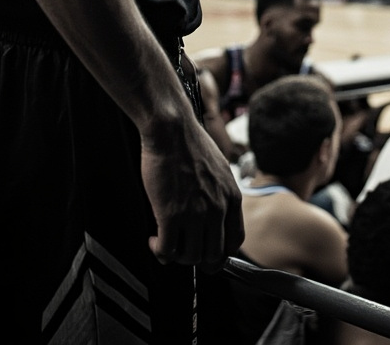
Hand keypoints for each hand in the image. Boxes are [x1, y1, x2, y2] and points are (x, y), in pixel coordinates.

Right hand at [141, 112, 244, 268]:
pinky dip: (160, 252)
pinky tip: (153, 240)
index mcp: (232, 198)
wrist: (172, 131)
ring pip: (190, 258)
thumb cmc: (191, 146)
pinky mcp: (171, 215)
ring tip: (166, 242)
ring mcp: (195, 213)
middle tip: (182, 248)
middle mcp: (218, 209)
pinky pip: (167, 250)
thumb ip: (221, 194)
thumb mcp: (220, 170)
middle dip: (197, 258)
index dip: (219, 252)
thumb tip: (215, 215)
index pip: (235, 241)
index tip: (206, 250)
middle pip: (213, 256)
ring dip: (177, 255)